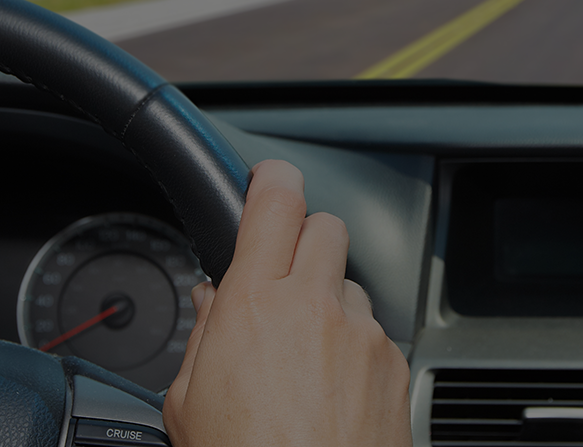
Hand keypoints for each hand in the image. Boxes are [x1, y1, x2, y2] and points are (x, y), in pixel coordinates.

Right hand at [164, 159, 411, 446]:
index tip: (269, 179)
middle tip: (279, 275)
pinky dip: (354, 348)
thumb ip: (202, 339)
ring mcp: (363, 335)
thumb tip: (211, 303)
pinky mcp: (394, 366)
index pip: (275, 202)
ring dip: (329, 301)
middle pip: (324, 226)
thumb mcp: (187, 404)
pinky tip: (331, 390)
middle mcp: (315, 307)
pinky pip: (375, 333)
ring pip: (350, 283)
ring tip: (303, 355)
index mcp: (254, 305)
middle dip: (303, 240)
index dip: (273, 180)